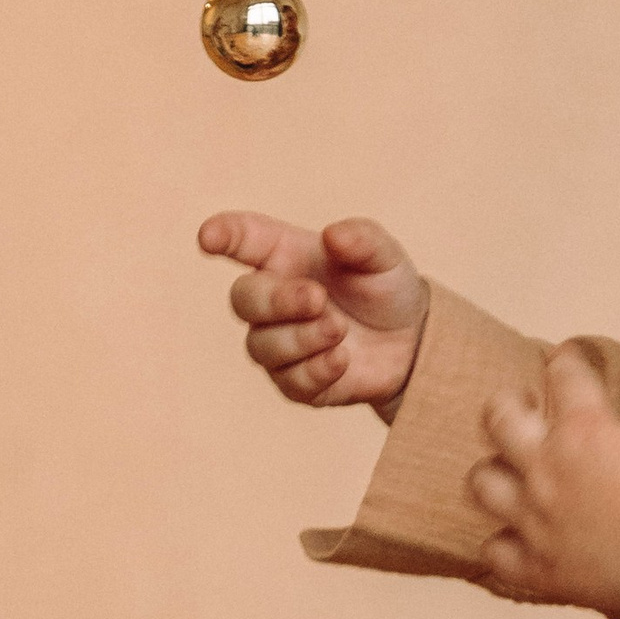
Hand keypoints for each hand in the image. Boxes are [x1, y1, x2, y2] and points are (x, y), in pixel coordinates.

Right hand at [199, 209, 426, 407]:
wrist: (411, 342)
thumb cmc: (385, 289)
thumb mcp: (385, 257)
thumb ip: (363, 240)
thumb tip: (333, 235)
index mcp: (285, 256)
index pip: (244, 239)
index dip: (223, 235)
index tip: (208, 237)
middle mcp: (273, 299)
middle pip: (243, 299)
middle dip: (278, 301)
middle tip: (318, 298)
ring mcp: (279, 343)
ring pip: (262, 345)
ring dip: (303, 337)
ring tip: (340, 329)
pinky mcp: (295, 382)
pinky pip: (289, 381)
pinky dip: (317, 369)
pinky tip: (342, 359)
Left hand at [467, 350, 619, 618]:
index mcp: (586, 430)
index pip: (562, 376)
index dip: (564, 362)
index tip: (564, 361)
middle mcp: (548, 469)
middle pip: (497, 418)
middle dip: (507, 403)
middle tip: (523, 408)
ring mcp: (536, 519)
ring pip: (483, 483)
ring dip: (495, 471)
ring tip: (511, 471)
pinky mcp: (537, 566)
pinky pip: (495, 552)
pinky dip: (503, 542)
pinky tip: (518, 536)